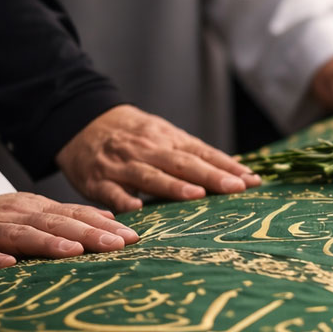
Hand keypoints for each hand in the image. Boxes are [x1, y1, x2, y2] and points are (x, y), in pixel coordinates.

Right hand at [0, 192, 138, 271]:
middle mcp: (15, 215)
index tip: (132, 238)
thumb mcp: (35, 214)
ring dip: (47, 243)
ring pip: (21, 235)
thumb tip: (111, 219)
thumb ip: (70, 217)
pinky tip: (7, 265)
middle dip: (87, 234)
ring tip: (74, 252)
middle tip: (116, 245)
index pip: (74, 215)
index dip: (103, 225)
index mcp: (35, 207)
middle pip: (55, 223)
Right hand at [55, 105, 259, 212]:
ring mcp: (122, 166)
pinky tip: (136, 209)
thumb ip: (198, 156)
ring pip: (150, 176)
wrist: (82, 121)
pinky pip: (111, 192)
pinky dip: (123, 200)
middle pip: (182, 163)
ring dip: (173, 186)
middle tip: (235, 187)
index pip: (202, 153)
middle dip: (209, 176)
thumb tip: (241, 174)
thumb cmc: (135, 136)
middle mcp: (148, 151)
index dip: (226, 166)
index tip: (251, 180)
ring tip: (197, 195)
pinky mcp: (98, 181)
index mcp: (167, 140)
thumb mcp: (166, 137)